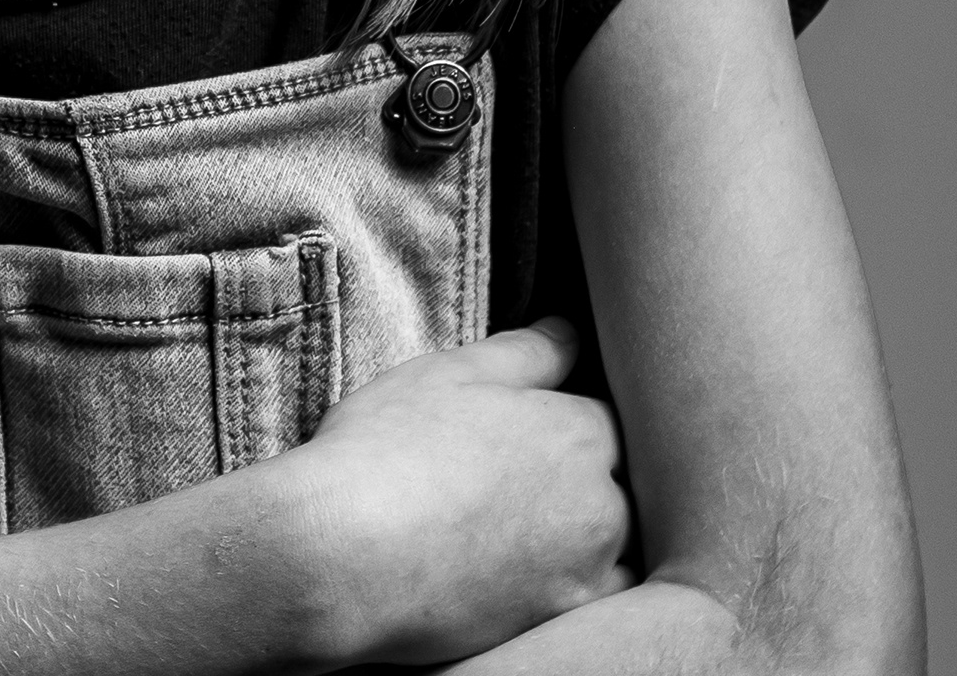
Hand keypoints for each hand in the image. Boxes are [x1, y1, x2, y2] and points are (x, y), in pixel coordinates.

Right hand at [259, 318, 633, 664]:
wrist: (344, 556)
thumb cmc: (388, 450)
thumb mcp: (449, 374)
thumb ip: (526, 352)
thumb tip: (570, 332)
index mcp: (579, 433)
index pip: (603, 420)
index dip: (561, 421)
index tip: (521, 432)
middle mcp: (600, 504)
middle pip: (613, 486)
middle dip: (576, 480)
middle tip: (507, 480)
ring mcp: (585, 572)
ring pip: (608, 548)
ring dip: (578, 537)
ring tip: (507, 528)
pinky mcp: (558, 623)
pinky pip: (589, 601)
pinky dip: (565, 586)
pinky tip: (512, 573)